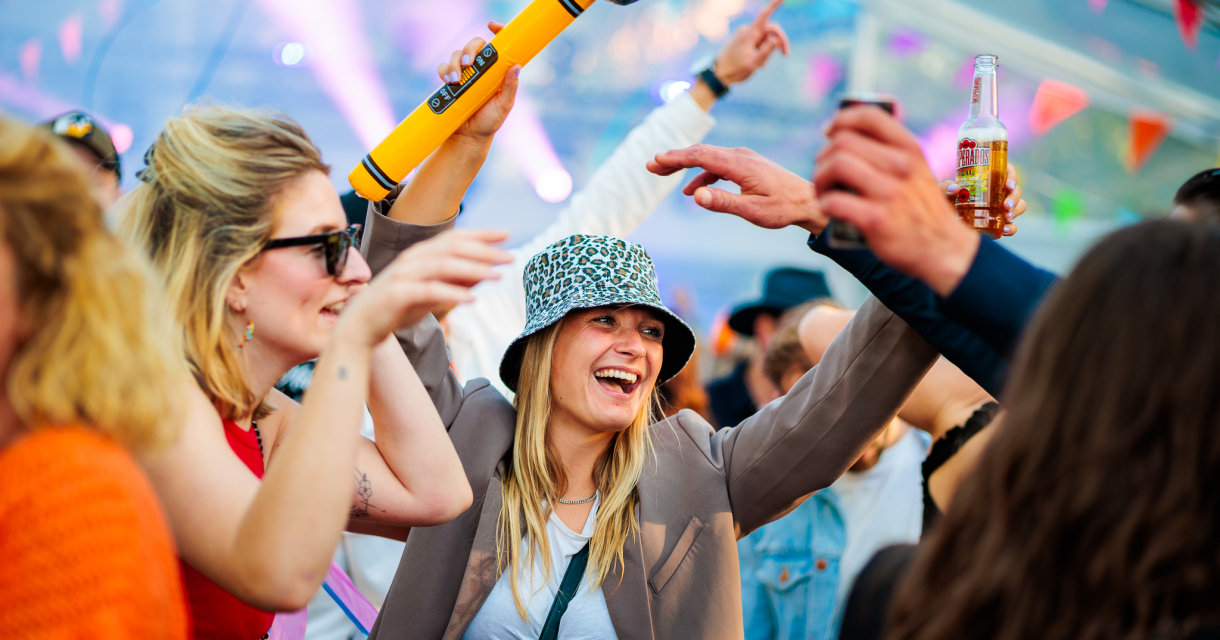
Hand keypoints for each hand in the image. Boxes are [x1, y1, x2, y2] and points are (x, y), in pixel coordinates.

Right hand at [342, 230, 511, 345]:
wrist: (361, 326)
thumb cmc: (397, 308)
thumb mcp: (433, 294)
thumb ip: (456, 282)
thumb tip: (485, 273)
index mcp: (421, 254)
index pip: (456, 238)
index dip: (482, 235)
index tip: (507, 236)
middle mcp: (413, 258)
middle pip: (453, 247)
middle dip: (485, 251)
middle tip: (511, 257)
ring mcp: (404, 274)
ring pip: (443, 265)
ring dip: (474, 270)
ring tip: (497, 276)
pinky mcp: (397, 294)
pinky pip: (429, 290)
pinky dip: (452, 293)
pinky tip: (472, 299)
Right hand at [439, 23, 519, 145]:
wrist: (469, 137)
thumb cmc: (490, 121)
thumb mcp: (504, 105)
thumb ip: (509, 87)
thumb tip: (516, 67)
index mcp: (497, 71)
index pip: (498, 46)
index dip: (498, 31)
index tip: (492, 26)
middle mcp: (481, 69)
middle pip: (475, 45)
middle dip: (470, 48)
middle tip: (469, 63)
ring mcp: (465, 74)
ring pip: (457, 54)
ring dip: (455, 63)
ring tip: (455, 80)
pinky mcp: (450, 81)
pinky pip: (443, 67)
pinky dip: (444, 70)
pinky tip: (448, 82)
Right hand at [647, 144, 823, 233]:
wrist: (809, 200)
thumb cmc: (783, 208)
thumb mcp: (752, 211)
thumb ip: (723, 202)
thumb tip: (695, 196)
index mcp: (740, 165)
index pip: (701, 156)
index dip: (676, 157)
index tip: (656, 160)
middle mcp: (740, 156)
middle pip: (700, 152)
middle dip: (674, 158)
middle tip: (650, 165)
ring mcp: (744, 158)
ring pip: (708, 157)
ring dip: (685, 164)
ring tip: (663, 173)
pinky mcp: (747, 165)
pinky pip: (718, 165)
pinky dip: (702, 173)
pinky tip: (693, 189)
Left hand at [713, 0, 789, 84]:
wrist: (718, 74)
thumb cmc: (735, 70)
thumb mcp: (753, 63)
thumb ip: (766, 51)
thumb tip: (776, 39)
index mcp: (749, 34)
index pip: (764, 15)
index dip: (773, 5)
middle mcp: (748, 31)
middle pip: (771, 30)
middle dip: (779, 41)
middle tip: (786, 55)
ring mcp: (745, 34)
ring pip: (765, 38)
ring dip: (768, 51)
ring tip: (761, 66)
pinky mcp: (744, 39)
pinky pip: (759, 42)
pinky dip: (761, 51)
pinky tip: (758, 63)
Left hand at [813, 106, 977, 296]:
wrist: (944, 249)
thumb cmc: (921, 209)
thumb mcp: (917, 170)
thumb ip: (891, 151)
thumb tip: (848, 131)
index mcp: (910, 149)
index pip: (869, 116)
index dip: (841, 120)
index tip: (829, 134)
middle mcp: (901, 166)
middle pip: (842, 141)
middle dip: (823, 157)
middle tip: (824, 173)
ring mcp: (889, 193)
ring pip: (835, 165)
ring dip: (820, 178)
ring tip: (824, 191)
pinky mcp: (876, 220)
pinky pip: (834, 201)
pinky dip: (824, 204)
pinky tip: (829, 209)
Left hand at [938, 163, 1026, 235]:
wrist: (944, 220)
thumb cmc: (945, 200)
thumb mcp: (943, 192)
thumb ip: (945, 187)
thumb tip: (956, 188)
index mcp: (990, 178)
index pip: (1008, 172)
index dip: (1012, 176)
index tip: (1007, 185)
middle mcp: (999, 192)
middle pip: (1016, 190)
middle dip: (1014, 197)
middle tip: (1005, 206)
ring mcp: (1001, 208)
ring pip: (1019, 205)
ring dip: (1016, 210)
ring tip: (1006, 216)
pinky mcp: (1000, 223)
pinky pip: (1013, 226)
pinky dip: (1012, 228)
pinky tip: (1004, 230)